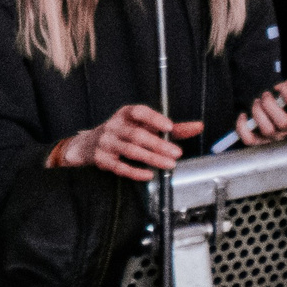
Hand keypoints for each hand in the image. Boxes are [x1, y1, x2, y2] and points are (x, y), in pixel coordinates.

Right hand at [52, 104, 202, 178]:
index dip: (154, 118)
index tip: (170, 127)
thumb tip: (198, 126)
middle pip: (137, 134)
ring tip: (169, 164)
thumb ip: (170, 129)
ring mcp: (106, 142)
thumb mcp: (142, 126)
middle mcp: (114, 125)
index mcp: (125, 114)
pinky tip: (148, 174)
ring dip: (151, 158)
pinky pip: (119, 166)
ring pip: (130, 151)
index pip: (139, 111)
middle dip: (158, 144)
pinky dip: (135, 171)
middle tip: (177, 153)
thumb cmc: (124, 134)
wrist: (88, 145)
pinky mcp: (102, 159)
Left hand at [231, 78, 286, 149]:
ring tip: (257, 101)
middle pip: (284, 123)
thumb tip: (284, 87)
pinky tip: (244, 115)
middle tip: (266, 94)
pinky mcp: (262, 139)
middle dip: (271, 105)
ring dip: (258, 113)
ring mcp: (277, 135)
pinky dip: (243, 128)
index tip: (283, 88)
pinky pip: (250, 139)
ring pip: (268, 130)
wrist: (281, 106)